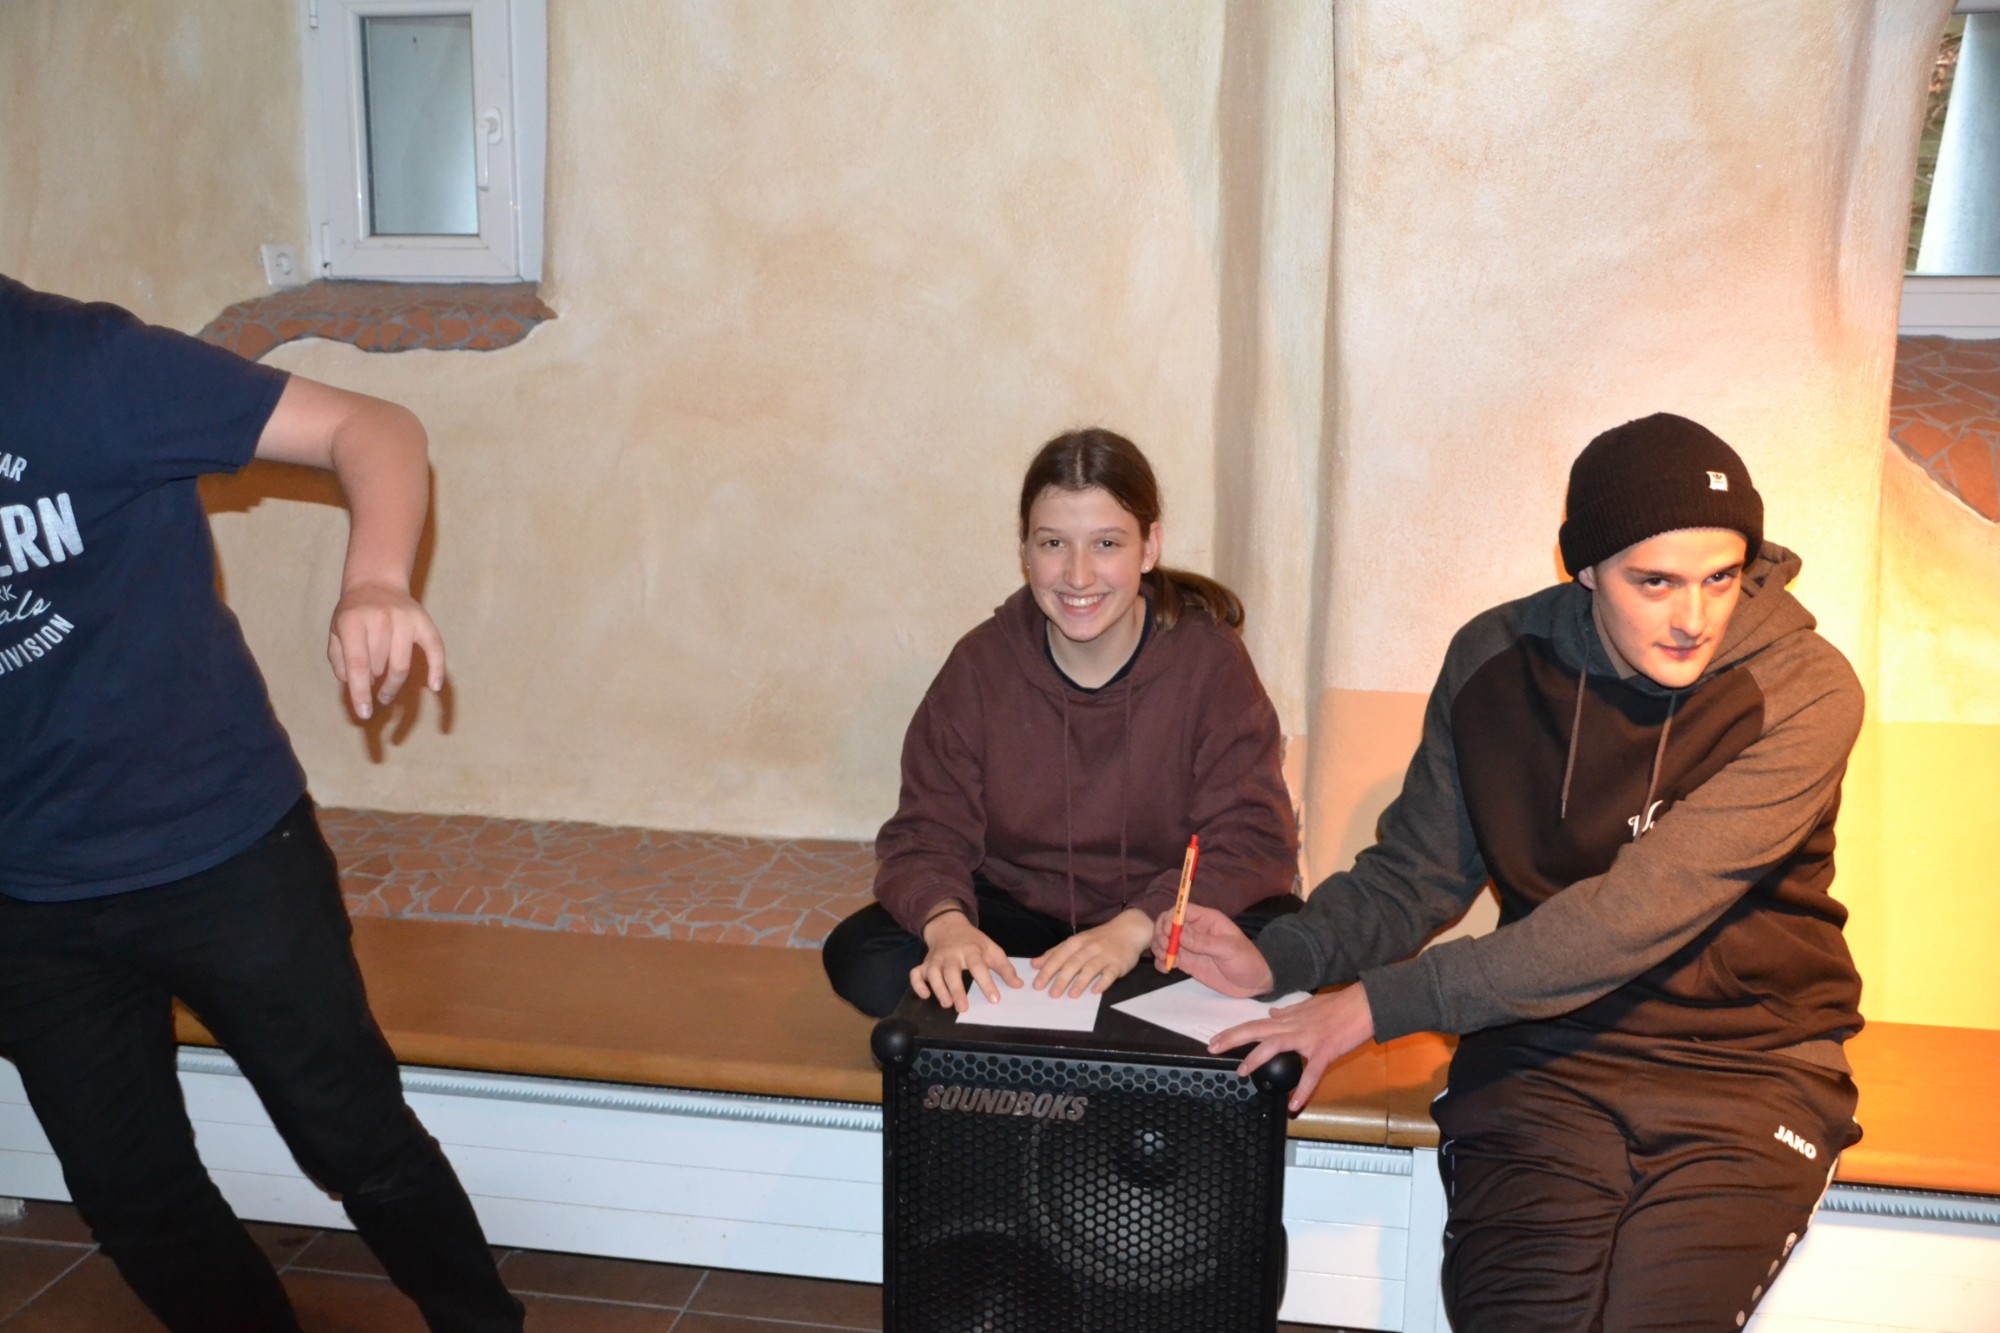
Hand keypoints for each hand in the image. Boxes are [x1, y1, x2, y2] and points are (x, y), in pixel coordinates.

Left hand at [328, 581, 445, 720]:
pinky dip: (436, 670)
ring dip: (392, 684)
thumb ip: (339, 660)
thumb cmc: (353, 613)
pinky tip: (434, 687)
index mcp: (353, 621)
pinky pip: (435, 649)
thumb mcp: (335, 632)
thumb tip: (355, 685)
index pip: (358, 664)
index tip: (364, 713)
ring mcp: (405, 619)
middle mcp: (381, 619)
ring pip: (401, 665)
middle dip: (372, 682)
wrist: (376, 581)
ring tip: (385, 691)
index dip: (360, 692)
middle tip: (369, 682)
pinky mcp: (424, 622)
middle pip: (380, 666)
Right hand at [911, 911, 1021, 1012]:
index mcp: (970, 950)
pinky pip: (916, 973)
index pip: (978, 966)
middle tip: (963, 1008)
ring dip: (938, 988)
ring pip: (932, 973)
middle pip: (951, 971)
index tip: (995, 999)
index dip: (986, 983)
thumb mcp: (991, 949)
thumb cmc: (973, 942)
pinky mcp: (924, 963)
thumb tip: (1018, 985)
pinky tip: (924, 995)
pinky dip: (917, 984)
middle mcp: (951, 954)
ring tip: (947, 1004)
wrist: (949, 926)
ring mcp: (936, 959)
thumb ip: (1005, 968)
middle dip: (956, 989)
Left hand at [1032, 909, 1150, 997]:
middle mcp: (1089, 948)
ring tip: (1072, 995)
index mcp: (1076, 942)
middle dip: (1061, 979)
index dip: (1047, 971)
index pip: (1058, 957)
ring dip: (1081, 982)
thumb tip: (1035, 964)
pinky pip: (1110, 974)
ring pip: (1090, 968)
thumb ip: (1055, 953)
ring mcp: (1104, 955)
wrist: (1128, 930)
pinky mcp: (1118, 963)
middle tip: (1052, 994)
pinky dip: (1103, 982)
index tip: (1037, 985)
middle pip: (1073, 963)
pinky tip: (1096, 991)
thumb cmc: (1099, 939)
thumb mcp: (1076, 942)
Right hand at [1150, 903, 1274, 996]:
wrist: (1255, 982)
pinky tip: (1165, 969)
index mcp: (1207, 920)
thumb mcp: (1228, 949)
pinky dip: (1162, 962)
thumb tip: (1179, 936)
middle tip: (1164, 949)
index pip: (1182, 911)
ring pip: (1166, 941)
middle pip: (1169, 924)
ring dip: (1159, 948)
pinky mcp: (1188, 962)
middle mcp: (1196, 930)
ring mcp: (1191, 947)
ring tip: (1165, 961)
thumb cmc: (1247, 960)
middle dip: (1161, 934)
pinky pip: (1169, 958)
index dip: (1170, 919)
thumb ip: (1203, 942)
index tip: (1167, 934)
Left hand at [1209, 984, 1374, 1112]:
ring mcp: (1309, 1038)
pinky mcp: (1325, 1050)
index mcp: (1291, 1019)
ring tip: (1241, 1072)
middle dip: (1233, 1039)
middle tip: (1212, 1048)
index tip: (1216, 1040)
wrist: (1366, 1004)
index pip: (1257, 1025)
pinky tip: (1294, 1105)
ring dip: (1256, 1058)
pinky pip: (1312, 1072)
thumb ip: (1290, 1012)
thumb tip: (1272, 1016)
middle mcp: (1295, 1026)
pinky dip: (1303, 1090)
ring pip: (1275, 1045)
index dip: (1235, 1032)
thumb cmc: (1341, 1005)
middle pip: (1257, 1031)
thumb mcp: (1310, 1005)